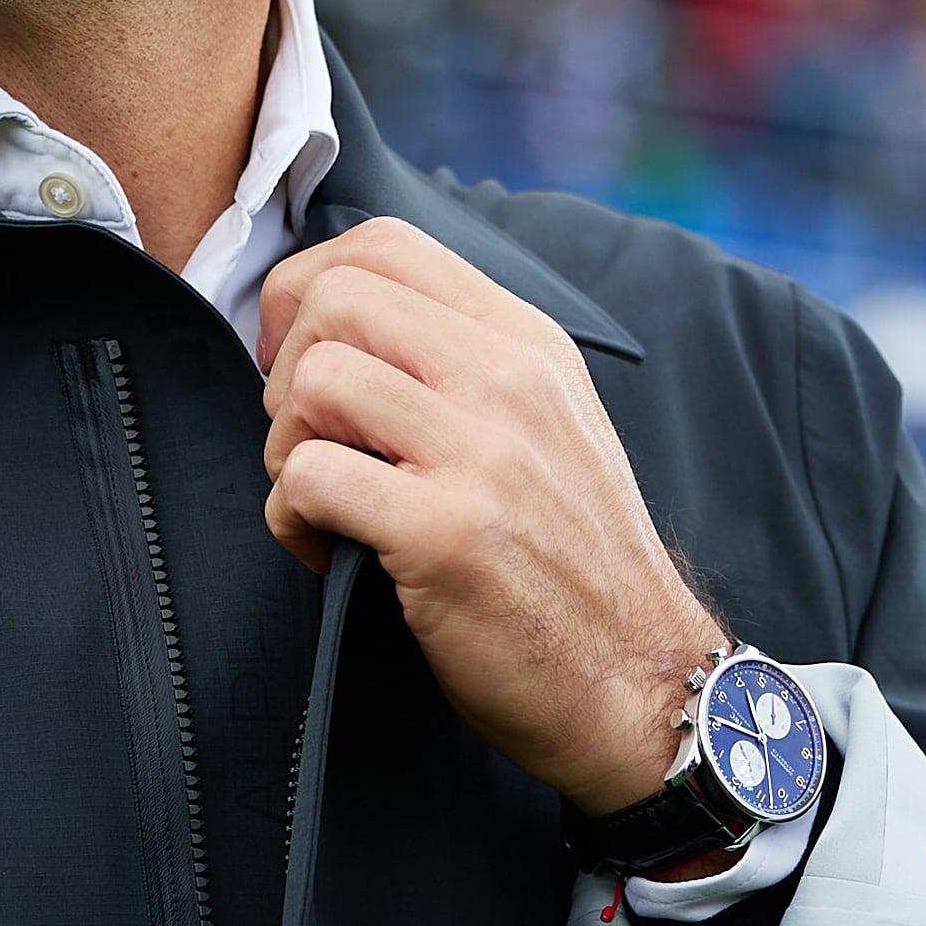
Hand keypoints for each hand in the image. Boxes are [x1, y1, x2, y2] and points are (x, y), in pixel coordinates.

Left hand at [259, 219, 721, 814]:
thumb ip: (465, 365)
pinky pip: (311, 479)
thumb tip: (338, 324)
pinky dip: (292, 518)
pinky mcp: (445, 534)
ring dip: (285, 449)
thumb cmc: (574, 565)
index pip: (385, 244)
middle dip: (284, 369)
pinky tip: (327, 550)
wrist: (641, 681)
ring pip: (313, 382)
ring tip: (322, 500)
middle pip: (334, 299)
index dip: (307, 290)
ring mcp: (482, 454)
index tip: (299, 355)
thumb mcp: (548, 427)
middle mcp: (508, 381)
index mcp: (527, 344)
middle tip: (308, 440)